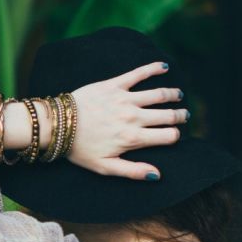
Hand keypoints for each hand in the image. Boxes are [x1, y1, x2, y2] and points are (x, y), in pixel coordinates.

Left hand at [66, 62, 187, 179]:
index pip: (168, 136)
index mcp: (132, 139)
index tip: (175, 135)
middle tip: (184, 115)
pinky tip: (164, 66)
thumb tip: (157, 174)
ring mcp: (124, 99)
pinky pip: (138, 74)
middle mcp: (133, 118)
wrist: (58, 126)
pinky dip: (153, 68)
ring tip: (178, 95)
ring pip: (158, 94)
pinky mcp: (114, 85)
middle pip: (167, 115)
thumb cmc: (80, 150)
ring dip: (172, 94)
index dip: (175, 136)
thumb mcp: (105, 167)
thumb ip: (133, 171)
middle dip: (179, 116)